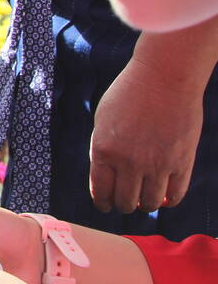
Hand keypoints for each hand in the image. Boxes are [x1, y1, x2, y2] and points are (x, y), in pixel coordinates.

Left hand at [90, 49, 204, 212]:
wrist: (164, 78)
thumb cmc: (129, 94)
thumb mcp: (103, 120)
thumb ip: (103, 149)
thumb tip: (107, 176)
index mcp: (104, 150)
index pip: (101, 192)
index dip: (103, 203)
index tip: (105, 205)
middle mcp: (130, 162)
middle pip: (125, 202)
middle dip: (122, 205)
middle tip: (124, 202)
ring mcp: (158, 164)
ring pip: (149, 204)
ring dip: (144, 205)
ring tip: (143, 199)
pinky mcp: (182, 163)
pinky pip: (175, 196)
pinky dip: (167, 201)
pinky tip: (163, 195)